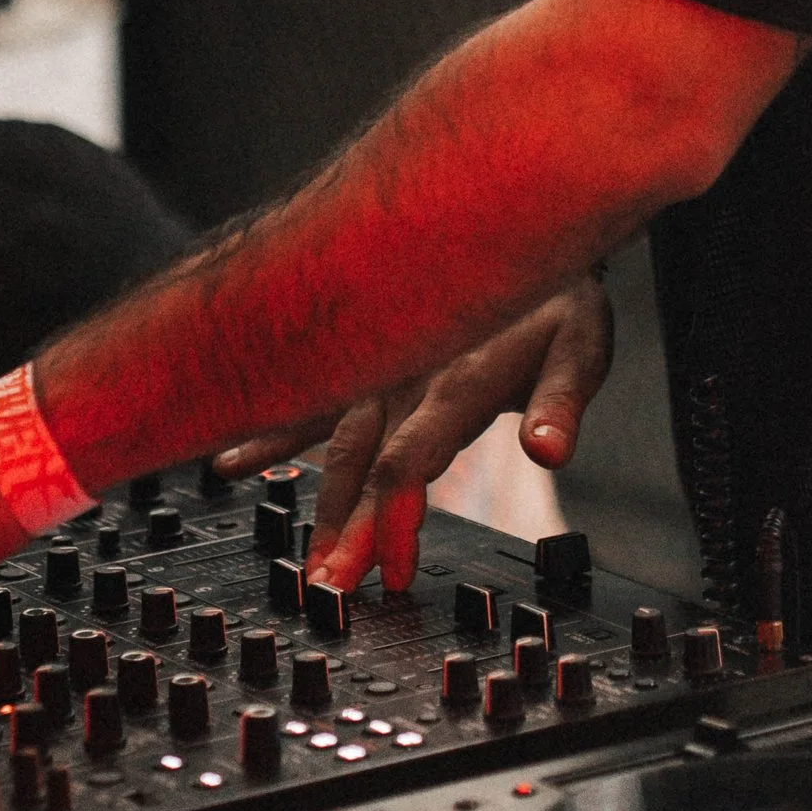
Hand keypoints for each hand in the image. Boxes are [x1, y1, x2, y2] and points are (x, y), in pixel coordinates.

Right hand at [214, 276, 614, 599]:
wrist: (518, 225)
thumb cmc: (556, 299)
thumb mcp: (580, 344)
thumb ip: (562, 401)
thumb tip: (550, 449)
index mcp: (455, 375)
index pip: (412, 459)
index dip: (397, 516)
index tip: (394, 568)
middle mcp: (407, 371)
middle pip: (366, 460)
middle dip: (347, 527)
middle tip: (330, 584)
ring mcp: (381, 365)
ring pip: (340, 442)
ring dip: (323, 502)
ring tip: (305, 558)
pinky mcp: (368, 360)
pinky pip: (313, 402)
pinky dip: (272, 433)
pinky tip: (230, 461)